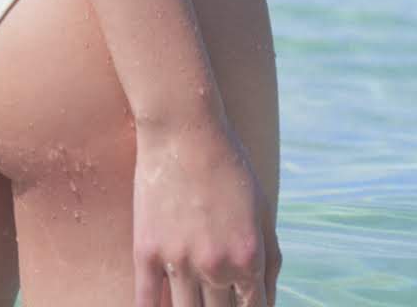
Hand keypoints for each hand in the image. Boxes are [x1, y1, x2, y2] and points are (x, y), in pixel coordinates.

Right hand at [133, 115, 280, 306]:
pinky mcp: (147, 252)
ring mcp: (179, 261)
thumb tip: (266, 302)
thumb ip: (270, 259)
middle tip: (217, 305)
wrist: (183, 128)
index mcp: (249, 257)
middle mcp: (216, 266)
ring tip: (193, 306)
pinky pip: (146, 303)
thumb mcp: (262, 209)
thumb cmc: (228, 164)